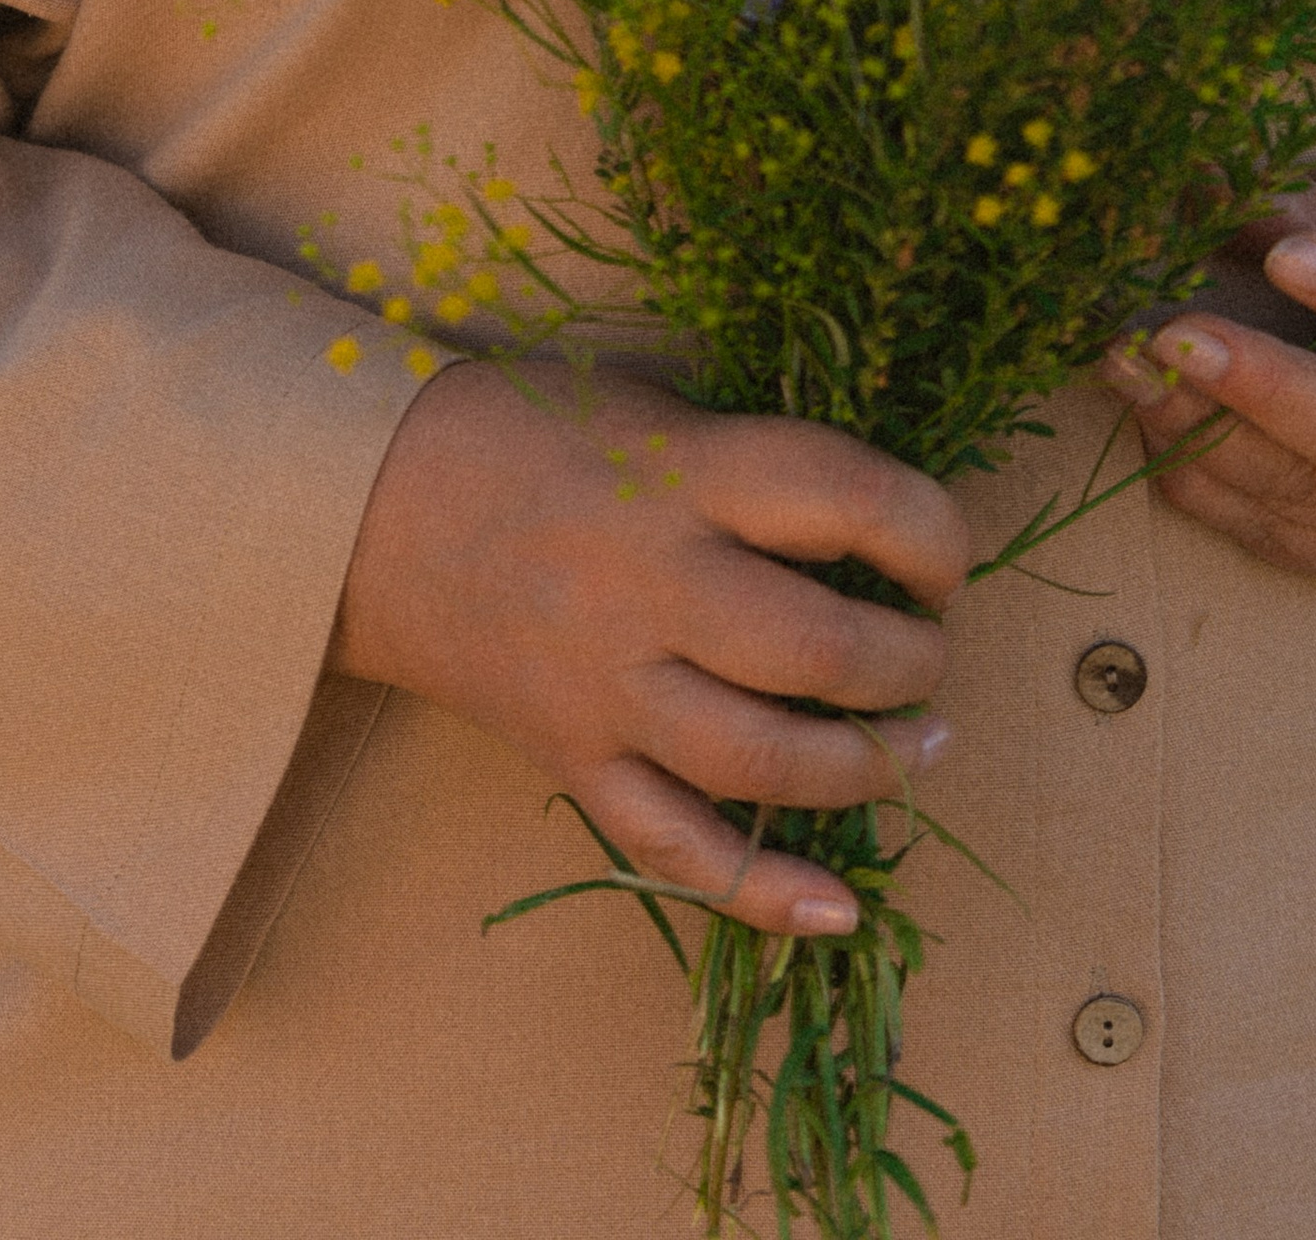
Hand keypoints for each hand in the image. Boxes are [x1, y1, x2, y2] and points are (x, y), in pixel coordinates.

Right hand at [333, 358, 967, 938]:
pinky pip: (674, 845)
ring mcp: (608, 685)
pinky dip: (764, 891)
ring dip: (866, 768)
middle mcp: (649, 583)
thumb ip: (754, 461)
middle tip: (931, 660)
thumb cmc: (533, 431)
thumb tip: (884, 522)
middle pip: (815, 649)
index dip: (931, 533)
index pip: (847, 497)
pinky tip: (840, 909)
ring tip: (916, 748)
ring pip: (761, 760)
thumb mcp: (653, 405)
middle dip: (909, 665)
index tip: (946, 558)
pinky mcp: (573, 760)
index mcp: (683, 473)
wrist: (370, 506)